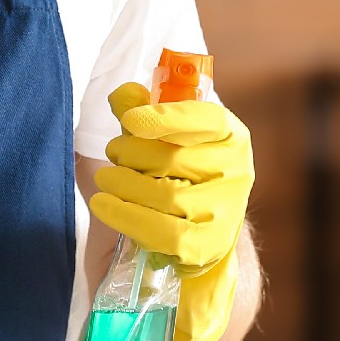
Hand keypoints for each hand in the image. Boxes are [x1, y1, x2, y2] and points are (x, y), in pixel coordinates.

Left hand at [89, 82, 252, 340]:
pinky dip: (127, 217)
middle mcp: (236, 173)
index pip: (208, 118)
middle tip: (112, 153)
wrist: (194, 243)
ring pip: (167, 195)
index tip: (130, 120)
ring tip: (104, 181)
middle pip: (176, 158)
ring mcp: (224, 213)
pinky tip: (104, 206)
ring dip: (124, 185)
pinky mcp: (206, 247)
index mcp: (230, 138)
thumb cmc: (173, 182)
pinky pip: (163, 233)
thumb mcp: (157, 146)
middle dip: (132, 153)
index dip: (167, 117)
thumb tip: (122, 94)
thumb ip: (139, 118)